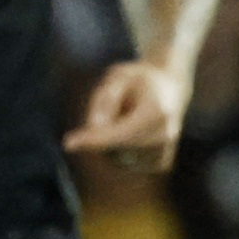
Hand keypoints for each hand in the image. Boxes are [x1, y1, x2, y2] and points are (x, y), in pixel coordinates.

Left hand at [67, 59, 186, 174]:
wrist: (170, 88)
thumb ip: (106, 98)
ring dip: (109, 141)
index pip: (120, 133)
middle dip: (99, 134)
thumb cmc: (139, 79)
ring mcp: (165, 149)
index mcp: (156, 111)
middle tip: (107, 111)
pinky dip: (118, 150)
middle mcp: (165, 134)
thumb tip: (96, 126)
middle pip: (116, 146)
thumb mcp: (119, 76)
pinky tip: (130, 132)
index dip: (94, 139)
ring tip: (124, 118)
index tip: (68, 143)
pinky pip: (125, 162)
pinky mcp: (161, 161)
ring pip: (117, 156)